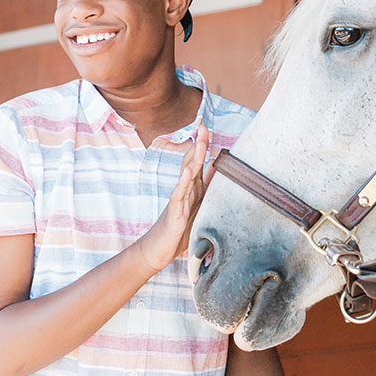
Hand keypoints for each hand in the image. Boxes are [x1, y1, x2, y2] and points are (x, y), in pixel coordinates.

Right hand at [135, 123, 209, 272]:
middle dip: (200, 143)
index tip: (208, 126)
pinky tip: (188, 171)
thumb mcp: (199, 210)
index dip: (204, 144)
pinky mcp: (174, 211)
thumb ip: (208, 192)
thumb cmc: (179, 231)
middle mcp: (185, 189)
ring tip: (201, 141)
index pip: (199, 161)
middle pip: (192, 161)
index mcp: (193, 187)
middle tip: (204, 124)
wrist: (156, 250)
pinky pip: (178, 194)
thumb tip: (220, 175)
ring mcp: (178, 198)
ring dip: (194, 157)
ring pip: (186, 173)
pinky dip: (183, 182)